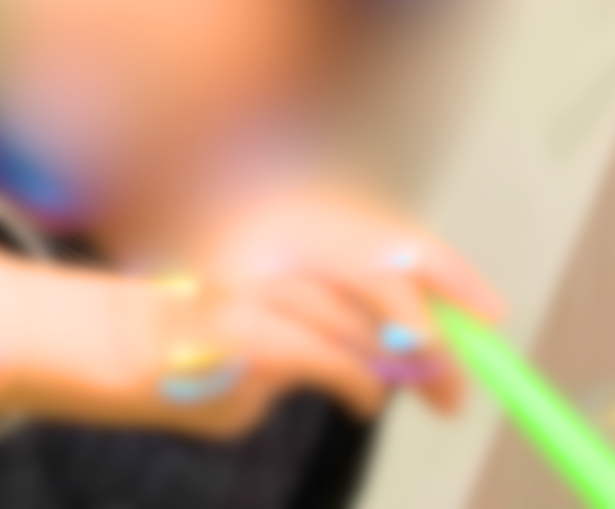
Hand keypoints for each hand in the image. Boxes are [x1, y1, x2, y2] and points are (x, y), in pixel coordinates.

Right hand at [156, 188, 502, 436]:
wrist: (124, 343)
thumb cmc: (210, 329)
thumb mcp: (286, 299)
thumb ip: (343, 301)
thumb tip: (430, 330)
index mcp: (290, 213)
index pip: (384, 234)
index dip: (446, 272)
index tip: (490, 314)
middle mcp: (275, 235)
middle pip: (382, 278)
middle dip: (432, 339)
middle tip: (455, 388)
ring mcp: (258, 278)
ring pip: (361, 326)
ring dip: (389, 368)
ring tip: (393, 392)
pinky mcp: (247, 328)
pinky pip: (333, 361)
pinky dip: (358, 385)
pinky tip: (363, 401)